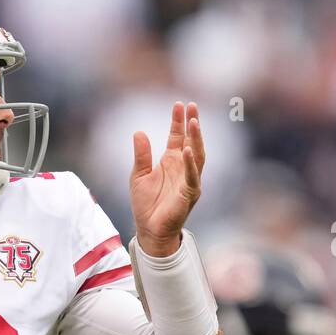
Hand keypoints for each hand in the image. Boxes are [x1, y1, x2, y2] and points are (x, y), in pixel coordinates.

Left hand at [130, 101, 204, 256]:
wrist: (149, 229)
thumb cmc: (146, 204)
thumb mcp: (138, 175)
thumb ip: (141, 155)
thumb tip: (138, 132)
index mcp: (172, 162)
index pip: (178, 137)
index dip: (178, 121)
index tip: (179, 105)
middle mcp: (183, 168)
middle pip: (191, 141)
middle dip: (192, 124)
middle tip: (192, 106)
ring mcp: (189, 180)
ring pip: (197, 156)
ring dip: (196, 139)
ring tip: (194, 122)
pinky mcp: (189, 194)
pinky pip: (192, 176)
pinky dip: (190, 163)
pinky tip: (187, 149)